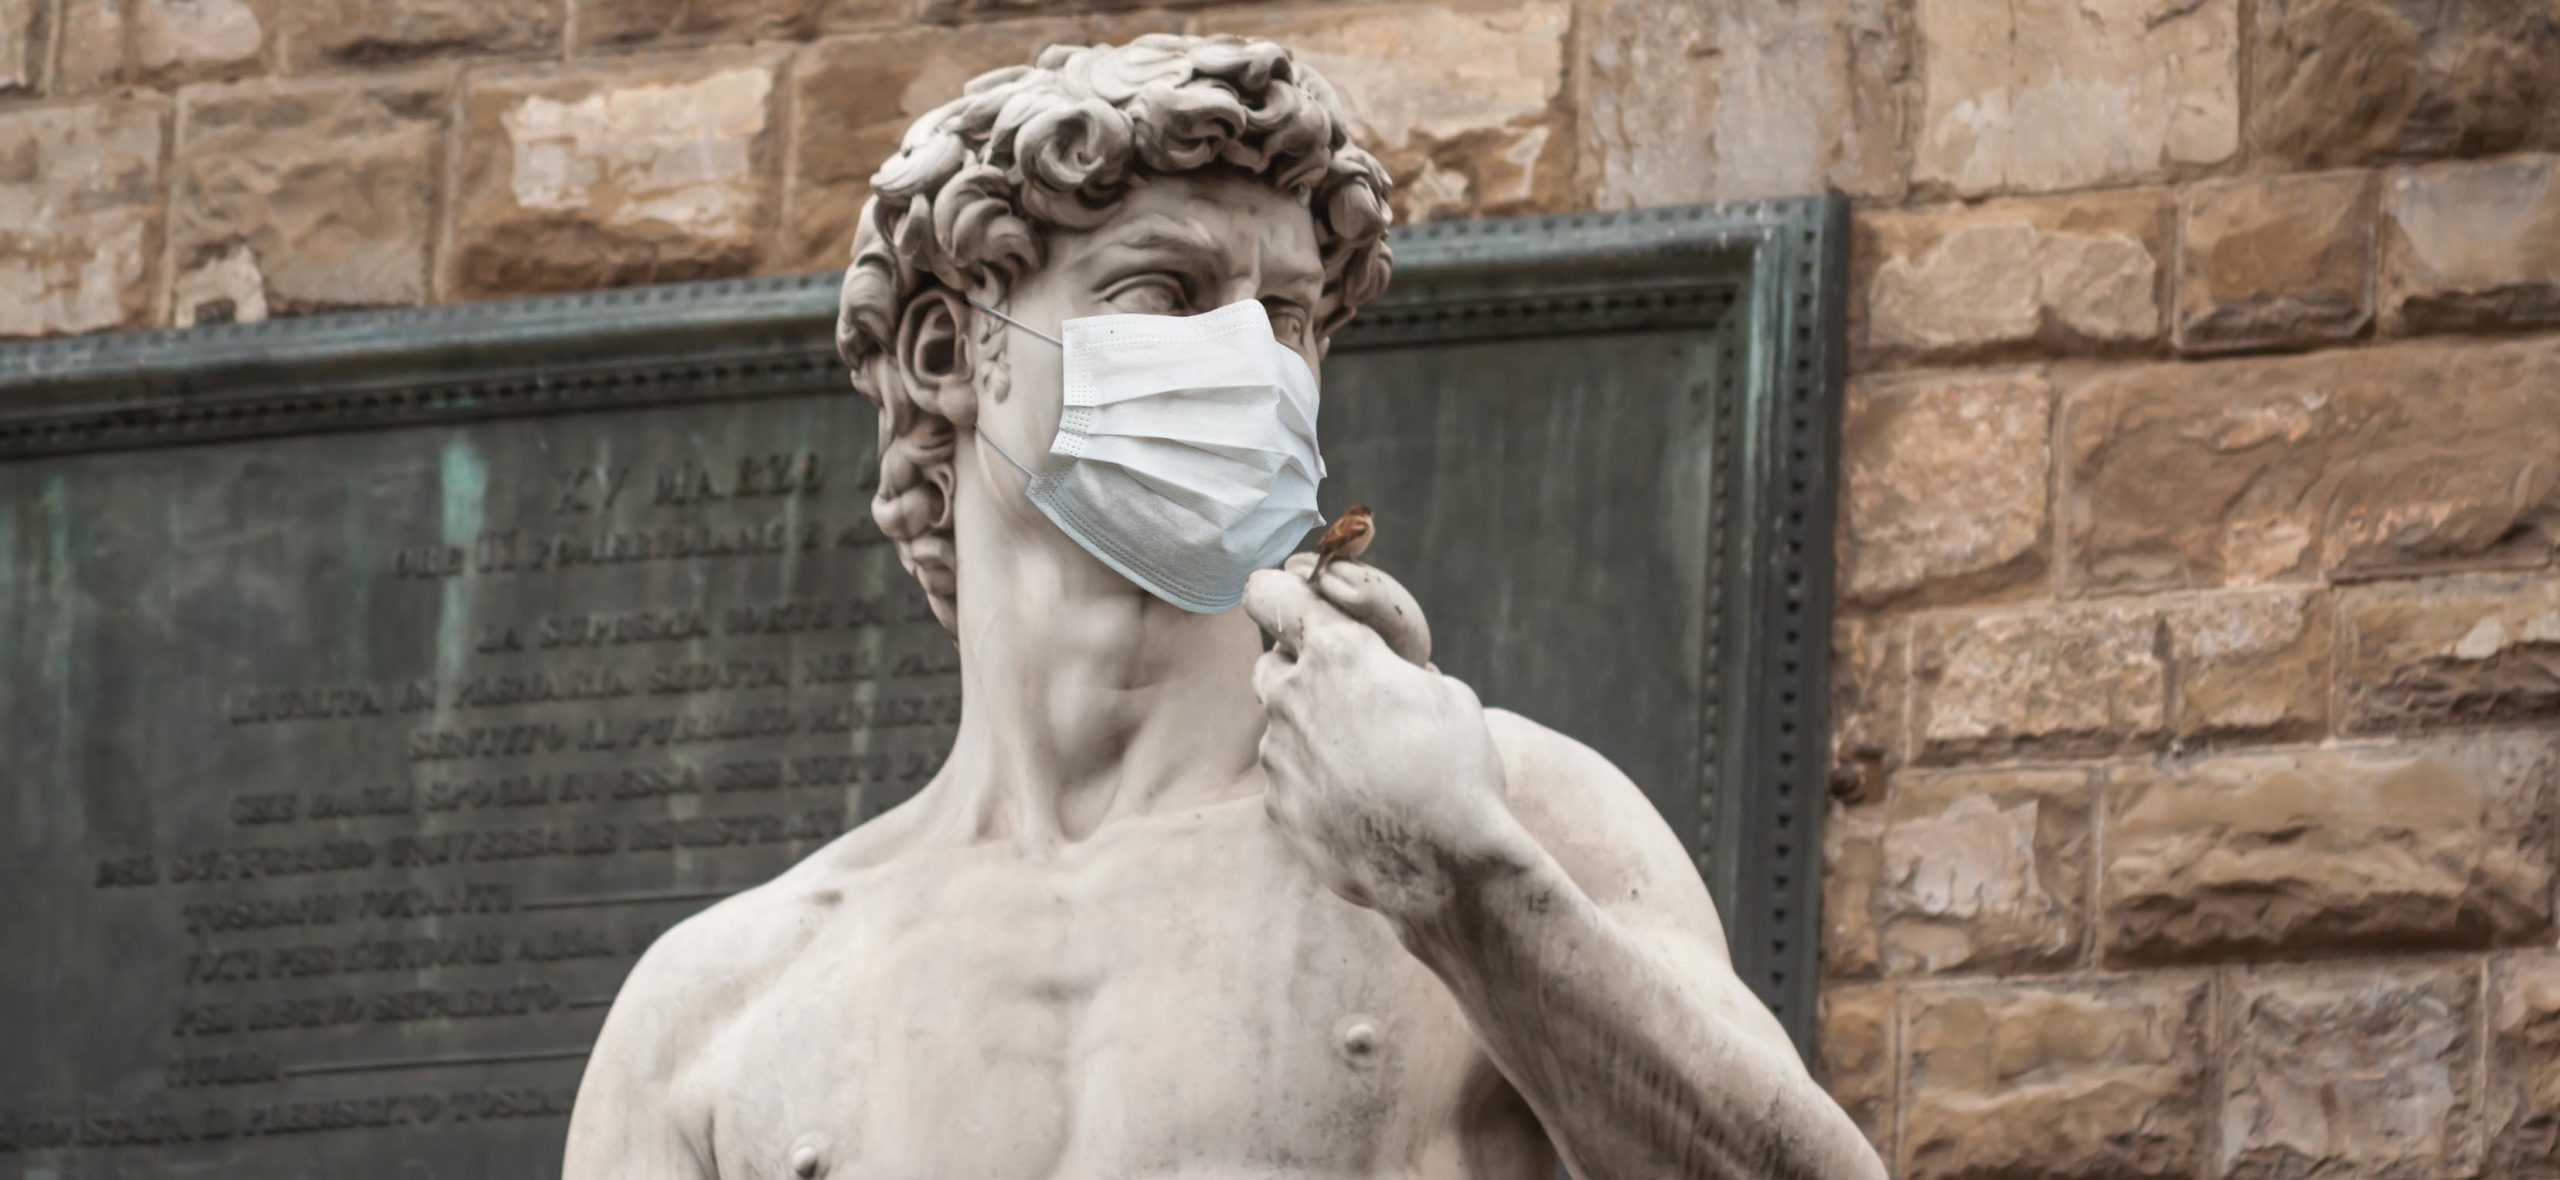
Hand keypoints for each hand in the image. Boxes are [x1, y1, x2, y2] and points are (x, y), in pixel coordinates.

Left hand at [1244, 555, 1527, 923]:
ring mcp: (1278, 756)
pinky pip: (1288, 779)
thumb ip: (1397, 672)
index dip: (1279, 594)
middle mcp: (1293, 697)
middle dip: (1301, 672)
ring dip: (1311, 733)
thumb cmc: (1455, 771)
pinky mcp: (1276, 805)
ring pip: (1280, 727)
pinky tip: (1358, 804)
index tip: (1288, 599)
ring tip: (1368, 765)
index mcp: (1339, 654)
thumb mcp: (1448, 695)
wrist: (1442, 866)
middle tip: (1348, 696)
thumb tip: (1387, 677)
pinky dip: (1313, 783)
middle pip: (1271, 663)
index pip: (1271, 594)